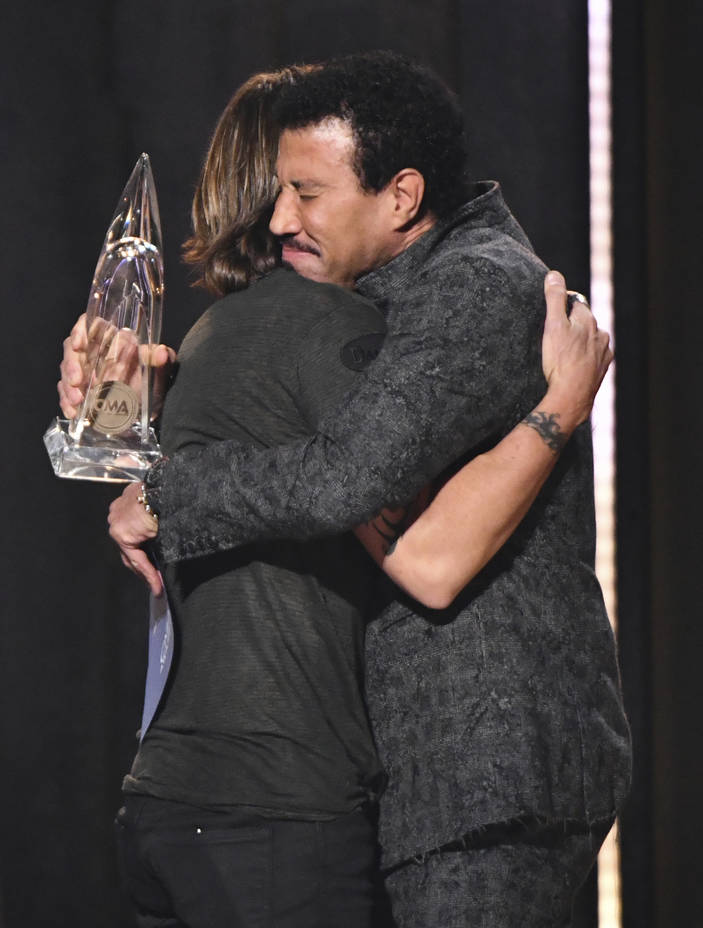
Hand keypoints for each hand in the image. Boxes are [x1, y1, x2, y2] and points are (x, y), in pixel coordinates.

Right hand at [57, 312, 176, 419]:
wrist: (150, 405)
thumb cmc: (151, 379)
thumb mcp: (157, 370)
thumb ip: (158, 359)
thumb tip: (163, 353)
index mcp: (111, 340)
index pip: (90, 325)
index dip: (80, 331)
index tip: (79, 345)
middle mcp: (94, 352)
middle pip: (72, 350)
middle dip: (71, 366)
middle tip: (77, 382)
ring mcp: (84, 371)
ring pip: (67, 371)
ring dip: (68, 387)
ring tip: (77, 401)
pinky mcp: (80, 389)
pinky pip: (66, 392)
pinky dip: (67, 402)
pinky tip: (72, 411)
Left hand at [108, 482, 161, 595]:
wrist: (166, 489)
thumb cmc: (168, 491)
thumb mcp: (160, 502)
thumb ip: (154, 516)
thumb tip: (160, 530)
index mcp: (126, 501)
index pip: (131, 530)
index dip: (140, 546)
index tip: (151, 558)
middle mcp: (117, 512)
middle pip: (128, 545)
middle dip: (140, 564)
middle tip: (153, 580)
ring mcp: (117, 524)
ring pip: (131, 555)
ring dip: (145, 571)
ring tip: (156, 585)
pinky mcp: (123, 535)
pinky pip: (138, 560)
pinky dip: (148, 573)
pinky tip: (157, 584)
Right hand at [541, 270, 612, 425]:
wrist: (571, 395)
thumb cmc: (560, 361)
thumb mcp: (553, 325)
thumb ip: (554, 299)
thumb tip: (554, 274)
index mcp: (588, 321)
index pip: (576, 303)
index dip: (563, 304)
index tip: (552, 311)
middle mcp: (600, 334)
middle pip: (585, 321)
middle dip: (573, 323)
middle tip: (554, 332)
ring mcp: (603, 353)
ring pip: (591, 340)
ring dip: (581, 341)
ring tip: (564, 350)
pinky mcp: (601, 370)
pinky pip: (594, 357)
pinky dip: (585, 358)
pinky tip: (574, 364)